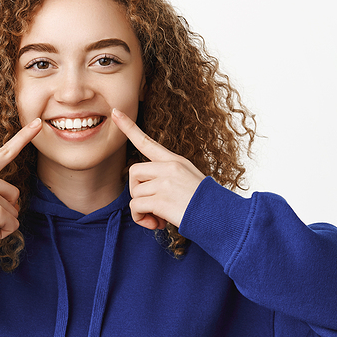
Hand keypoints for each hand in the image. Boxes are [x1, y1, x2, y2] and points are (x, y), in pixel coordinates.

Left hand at [111, 108, 204, 229]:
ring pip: (134, 193)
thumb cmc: (207, 204)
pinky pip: (136, 207)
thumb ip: (168, 179)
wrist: (221, 217)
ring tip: (158, 218)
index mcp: (175, 161)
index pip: (147, 141)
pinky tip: (156, 224)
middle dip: (137, 191)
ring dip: (141, 209)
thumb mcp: (190, 181)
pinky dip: (140, 218)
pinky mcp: (161, 199)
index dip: (129, 127)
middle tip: (151, 205)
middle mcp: (169, 167)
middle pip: (134, 171)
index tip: (115, 113)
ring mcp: (165, 182)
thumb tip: (145, 193)